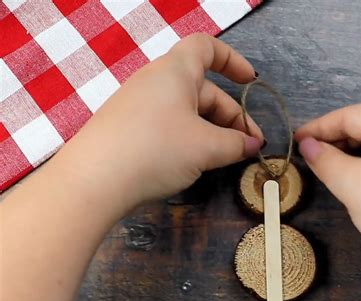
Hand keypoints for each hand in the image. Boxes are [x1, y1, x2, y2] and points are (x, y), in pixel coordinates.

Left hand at [69, 33, 262, 206]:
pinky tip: (196, 163)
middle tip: (249, 147)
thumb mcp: (206, 148)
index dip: (232, 61)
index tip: (251, 83)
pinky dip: (190, 140)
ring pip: (187, 113)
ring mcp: (140, 107)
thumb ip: (236, 144)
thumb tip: (253, 145)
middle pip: (203, 90)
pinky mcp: (130, 131)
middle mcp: (156, 83)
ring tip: (227, 158)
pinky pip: (169, 127)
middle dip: (231, 117)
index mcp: (175, 71)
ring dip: (213, 132)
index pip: (207, 48)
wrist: (95, 181)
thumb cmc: (157, 150)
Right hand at [294, 104, 360, 273]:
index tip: (296, 139)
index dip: (319, 126)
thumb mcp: (351, 183)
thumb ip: (325, 160)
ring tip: (331, 166)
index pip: (351, 115)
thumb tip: (307, 145)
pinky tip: (360, 177)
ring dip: (354, 151)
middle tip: (310, 155)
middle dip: (337, 138)